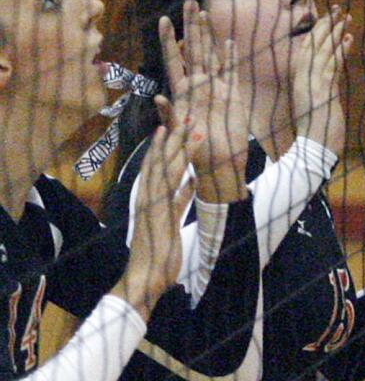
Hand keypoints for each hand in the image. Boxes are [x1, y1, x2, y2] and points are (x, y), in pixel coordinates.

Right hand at [113, 125, 190, 319]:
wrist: (144, 281)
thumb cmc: (158, 255)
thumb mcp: (173, 221)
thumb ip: (179, 200)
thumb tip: (189, 182)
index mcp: (152, 199)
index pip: (160, 166)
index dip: (168, 145)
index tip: (177, 126)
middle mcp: (148, 198)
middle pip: (161, 160)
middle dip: (174, 137)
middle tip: (186, 114)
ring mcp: (150, 205)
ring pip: (164, 167)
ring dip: (177, 145)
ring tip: (188, 125)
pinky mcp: (155, 214)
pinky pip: (167, 187)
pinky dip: (175, 171)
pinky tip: (185, 156)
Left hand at [160, 1, 247, 201]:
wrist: (220, 165)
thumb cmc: (195, 153)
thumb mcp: (177, 135)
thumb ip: (169, 116)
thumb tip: (158, 97)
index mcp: (183, 92)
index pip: (175, 60)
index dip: (170, 41)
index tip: (164, 20)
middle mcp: (198, 85)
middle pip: (194, 49)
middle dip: (191, 26)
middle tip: (190, 2)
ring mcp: (215, 88)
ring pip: (211, 53)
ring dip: (208, 34)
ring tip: (205, 12)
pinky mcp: (232, 94)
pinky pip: (231, 69)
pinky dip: (229, 55)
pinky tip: (228, 40)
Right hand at [291, 6, 349, 155]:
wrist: (312, 151)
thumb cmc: (315, 133)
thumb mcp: (317, 107)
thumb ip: (322, 92)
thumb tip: (330, 83)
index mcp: (300, 82)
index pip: (307, 51)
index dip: (317, 33)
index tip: (327, 19)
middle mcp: (303, 80)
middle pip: (314, 45)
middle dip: (326, 25)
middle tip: (338, 8)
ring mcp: (312, 85)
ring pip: (323, 51)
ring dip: (335, 32)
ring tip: (345, 16)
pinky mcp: (323, 91)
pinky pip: (332, 65)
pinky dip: (340, 50)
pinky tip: (348, 38)